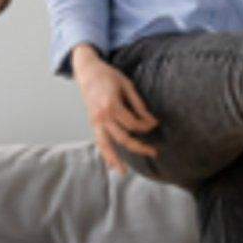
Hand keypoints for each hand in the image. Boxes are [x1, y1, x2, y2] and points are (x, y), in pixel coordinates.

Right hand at [71, 45, 158, 175]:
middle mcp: (102, 116)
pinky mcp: (92, 123)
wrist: (87, 71)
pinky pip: (99, 141)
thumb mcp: (127, 85)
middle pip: (123, 138)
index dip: (146, 126)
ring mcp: (95, 121)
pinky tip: (111, 163)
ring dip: (115, 159)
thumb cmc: (108, 75)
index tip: (155, 124)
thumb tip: (151, 121)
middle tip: (154, 152)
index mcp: (111, 105)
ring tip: (123, 171)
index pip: (133, 124)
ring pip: (106, 145)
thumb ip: (138, 104)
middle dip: (140, 147)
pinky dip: (104, 153)